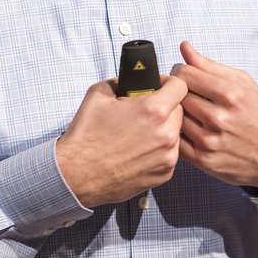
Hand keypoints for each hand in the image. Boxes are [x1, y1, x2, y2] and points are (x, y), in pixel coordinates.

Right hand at [55, 74, 186, 206]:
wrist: (77, 174)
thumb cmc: (87, 135)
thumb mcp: (99, 94)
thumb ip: (122, 82)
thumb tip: (131, 82)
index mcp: (153, 110)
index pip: (180, 86)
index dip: (168, 83)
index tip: (159, 87)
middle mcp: (166, 133)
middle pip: (179, 110)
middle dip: (166, 106)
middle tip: (145, 111)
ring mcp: (167, 157)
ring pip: (175, 133)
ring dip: (163, 129)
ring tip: (140, 133)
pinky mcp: (164, 175)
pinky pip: (169, 154)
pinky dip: (159, 150)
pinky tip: (138, 150)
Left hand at [169, 40, 257, 191]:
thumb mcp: (242, 82)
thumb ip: (209, 65)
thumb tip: (184, 47)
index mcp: (230, 94)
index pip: (185, 74)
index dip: (179, 72)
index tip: (182, 75)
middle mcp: (220, 118)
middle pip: (178, 96)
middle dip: (177, 92)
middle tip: (184, 93)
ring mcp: (211, 141)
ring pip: (175, 118)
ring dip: (177, 112)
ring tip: (189, 110)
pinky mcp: (205, 160)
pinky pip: (177, 140)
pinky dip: (178, 132)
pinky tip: (190, 128)